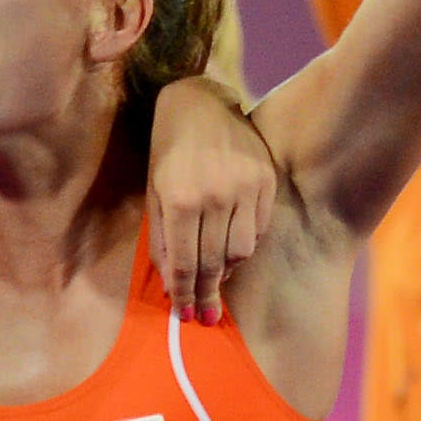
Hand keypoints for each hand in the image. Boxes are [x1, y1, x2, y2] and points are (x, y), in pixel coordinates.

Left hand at [147, 76, 275, 324]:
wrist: (198, 104)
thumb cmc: (167, 151)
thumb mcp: (153, 193)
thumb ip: (161, 239)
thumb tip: (172, 284)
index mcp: (179, 200)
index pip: (184, 263)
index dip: (185, 295)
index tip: (187, 316)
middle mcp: (215, 196)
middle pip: (213, 264)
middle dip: (207, 295)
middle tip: (206, 316)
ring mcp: (245, 188)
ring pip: (241, 252)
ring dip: (227, 272)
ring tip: (215, 280)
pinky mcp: (266, 180)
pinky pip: (259, 230)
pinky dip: (245, 245)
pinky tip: (232, 248)